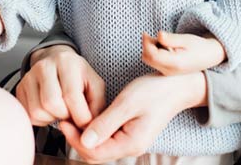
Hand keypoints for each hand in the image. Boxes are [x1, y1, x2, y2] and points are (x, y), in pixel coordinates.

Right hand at [16, 45, 105, 127]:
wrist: (56, 61)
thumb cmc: (78, 76)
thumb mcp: (95, 85)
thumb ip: (96, 106)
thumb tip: (88, 129)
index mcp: (67, 62)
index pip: (71, 96)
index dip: (80, 116)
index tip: (85, 122)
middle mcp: (45, 66)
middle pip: (51, 103)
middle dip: (64, 115)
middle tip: (71, 113)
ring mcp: (29, 76)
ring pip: (37, 111)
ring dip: (51, 118)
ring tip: (60, 110)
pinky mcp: (20, 88)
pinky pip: (28, 114)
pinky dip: (41, 119)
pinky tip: (49, 110)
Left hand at [59, 72, 206, 162]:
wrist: (176, 85)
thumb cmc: (154, 91)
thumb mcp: (127, 104)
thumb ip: (105, 124)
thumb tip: (84, 141)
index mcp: (131, 143)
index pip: (95, 152)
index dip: (75, 139)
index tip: (64, 121)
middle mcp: (130, 147)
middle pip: (96, 154)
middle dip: (77, 139)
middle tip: (65, 118)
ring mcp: (130, 142)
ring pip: (100, 147)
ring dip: (85, 135)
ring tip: (73, 116)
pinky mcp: (129, 133)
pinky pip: (107, 138)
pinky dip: (94, 130)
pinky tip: (87, 116)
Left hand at [141, 31, 225, 75]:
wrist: (210, 56)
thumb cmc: (199, 46)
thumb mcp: (186, 39)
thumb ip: (171, 39)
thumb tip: (158, 34)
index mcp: (175, 63)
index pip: (153, 55)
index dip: (146, 43)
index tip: (145, 33)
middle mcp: (170, 71)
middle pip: (148, 59)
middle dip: (146, 46)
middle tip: (151, 35)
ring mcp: (168, 73)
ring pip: (150, 61)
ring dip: (150, 49)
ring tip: (162, 40)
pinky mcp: (168, 71)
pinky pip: (155, 62)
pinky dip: (154, 53)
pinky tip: (163, 46)